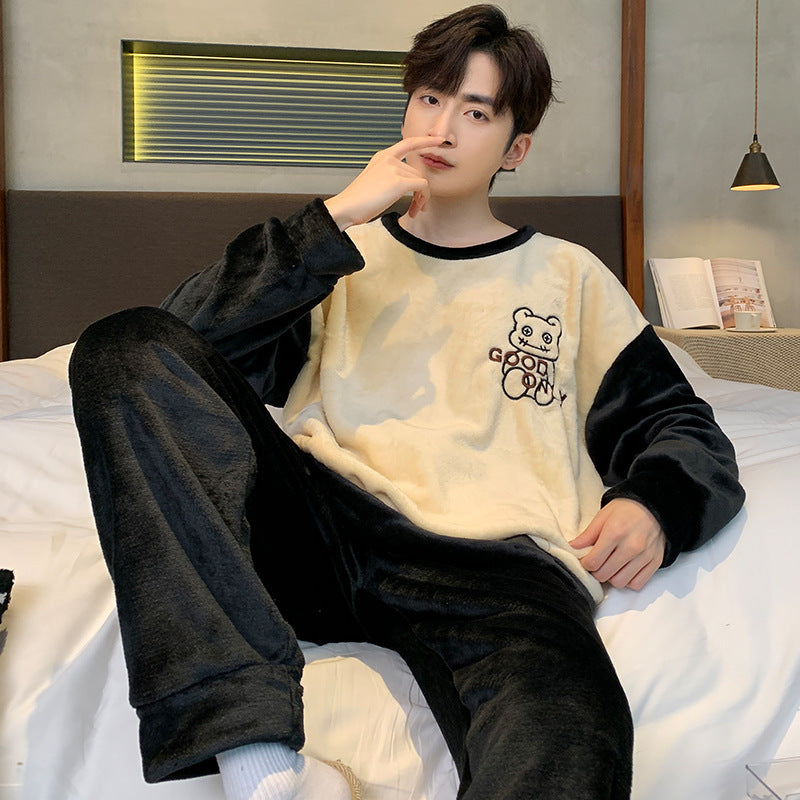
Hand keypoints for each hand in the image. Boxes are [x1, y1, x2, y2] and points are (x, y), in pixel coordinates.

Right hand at [324, 136, 443, 230]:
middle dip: (420, 191)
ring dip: (421, 199)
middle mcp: (388, 159)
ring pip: (421, 181)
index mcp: (382, 157)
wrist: (346, 208)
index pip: (408, 143)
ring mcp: (393, 169)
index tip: (438, 141)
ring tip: (413, 211)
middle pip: (417, 172)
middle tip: (416, 207)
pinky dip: (422, 200)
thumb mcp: (374, 182)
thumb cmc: (358, 201)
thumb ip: (391, 177)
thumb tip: (411, 186)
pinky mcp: (399, 182)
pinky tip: (414, 210)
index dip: (425, 140)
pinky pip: (422, 188)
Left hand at [570, 498, 665, 589]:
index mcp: (615, 532)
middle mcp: (631, 546)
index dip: (585, 564)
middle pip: (604, 575)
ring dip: (612, 577)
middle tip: (597, 562)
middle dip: (596, 571)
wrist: (654, 506)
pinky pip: (637, 584)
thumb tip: (573, 547)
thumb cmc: (626, 509)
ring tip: (611, 565)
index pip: (593, 562)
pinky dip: (628, 580)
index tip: (585, 560)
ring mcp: (645, 555)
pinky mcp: (655, 561)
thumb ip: (587, 534)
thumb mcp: (603, 516)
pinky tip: (625, 569)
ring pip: (620, 582)